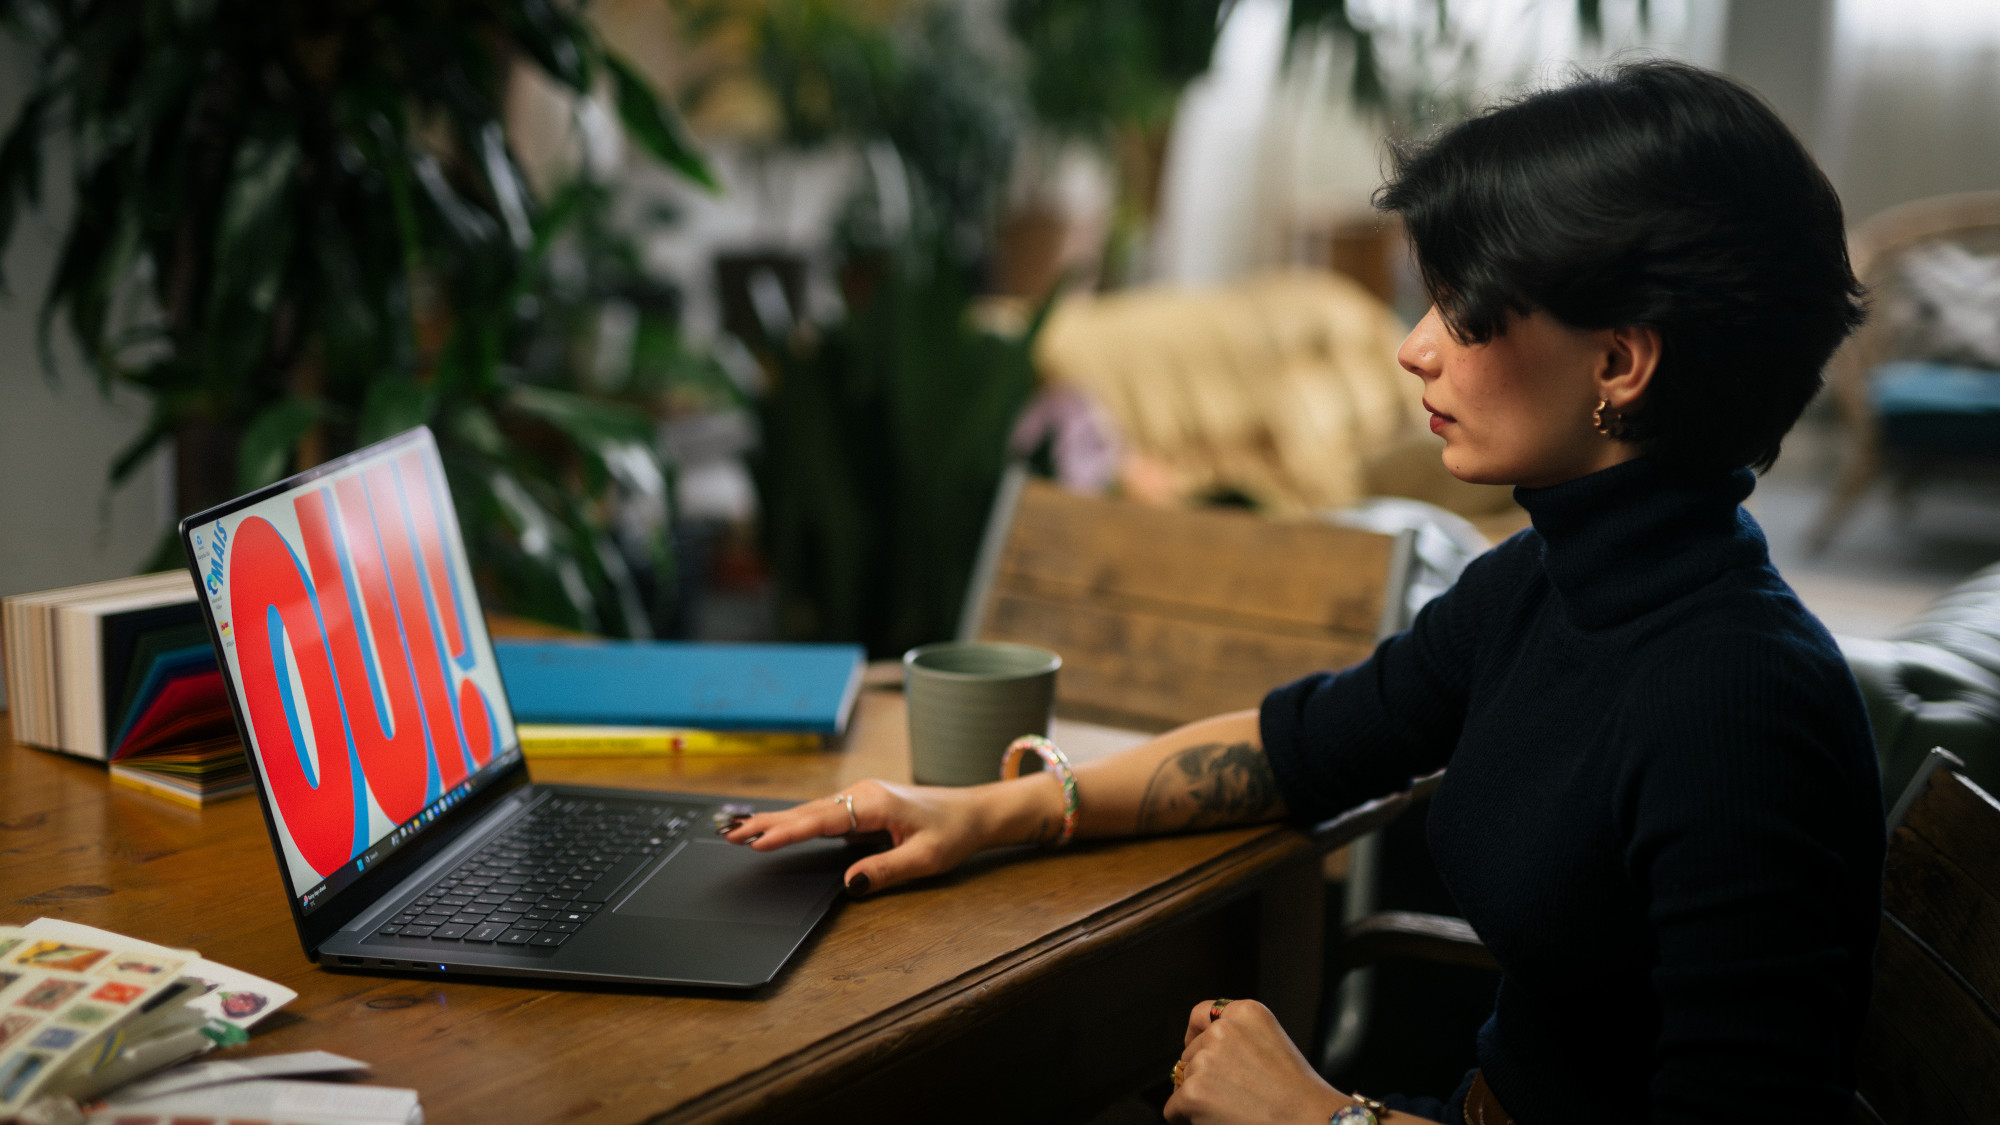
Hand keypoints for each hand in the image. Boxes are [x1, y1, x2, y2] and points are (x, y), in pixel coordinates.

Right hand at [717, 777, 1054, 893]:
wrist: (975, 812)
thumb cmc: (954, 832)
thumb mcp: (926, 859)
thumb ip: (887, 871)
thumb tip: (850, 884)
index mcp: (874, 803)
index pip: (821, 820)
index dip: (787, 832)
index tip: (758, 842)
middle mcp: (862, 795)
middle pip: (806, 812)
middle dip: (767, 824)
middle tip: (729, 836)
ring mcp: (860, 798)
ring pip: (809, 812)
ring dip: (775, 822)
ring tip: (739, 833)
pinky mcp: (861, 807)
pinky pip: (821, 815)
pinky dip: (794, 822)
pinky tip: (775, 829)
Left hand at [1166, 999, 1346, 1124]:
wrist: (1309, 1122)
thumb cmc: (1299, 1095)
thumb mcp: (1272, 1043)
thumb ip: (1238, 1038)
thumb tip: (1197, 1049)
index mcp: (1246, 1012)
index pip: (1201, 1014)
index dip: (1196, 1037)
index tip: (1199, 1052)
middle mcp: (1222, 1029)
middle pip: (1190, 1053)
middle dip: (1203, 1075)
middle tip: (1236, 1096)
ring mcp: (1206, 1059)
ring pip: (1183, 1083)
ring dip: (1199, 1099)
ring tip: (1235, 1110)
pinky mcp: (1194, 1091)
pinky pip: (1173, 1108)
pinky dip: (1187, 1119)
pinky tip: (1218, 1121)